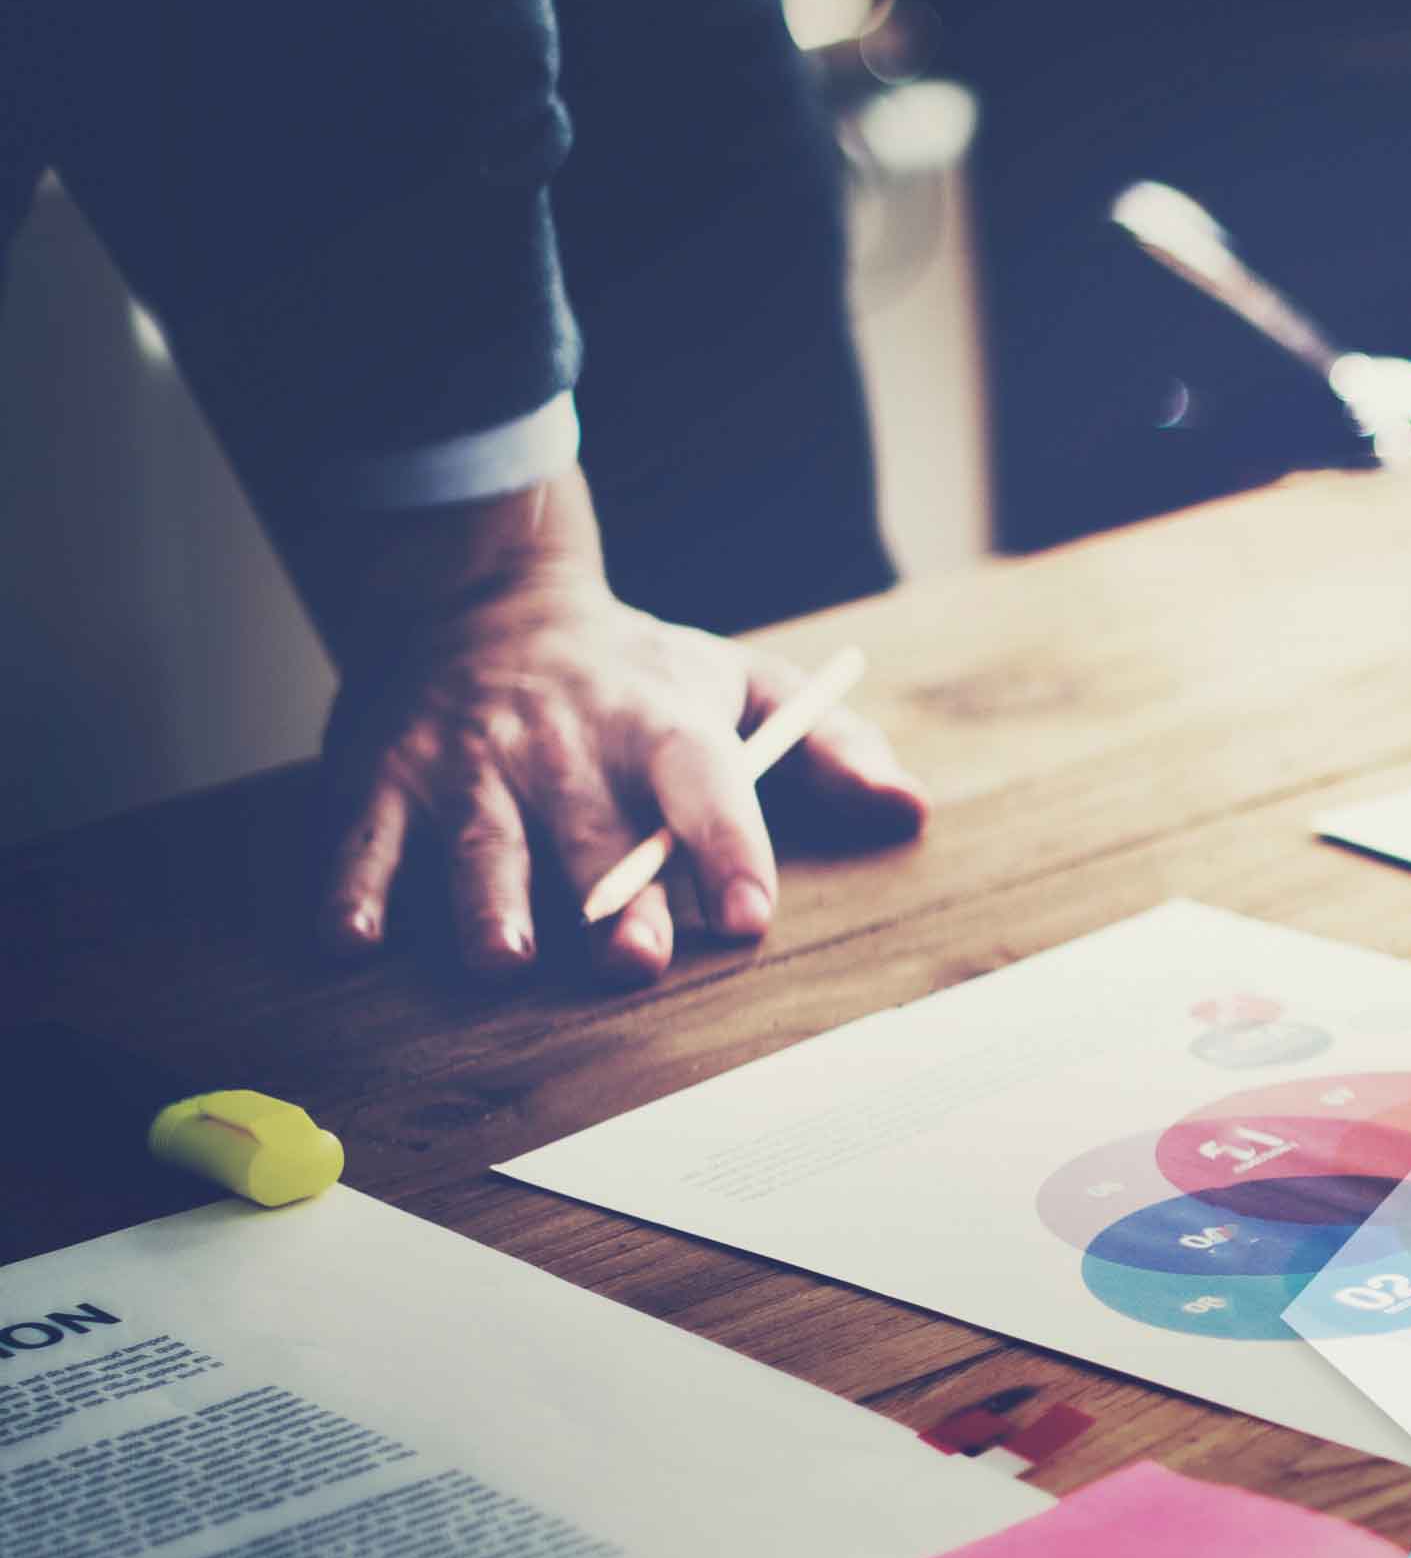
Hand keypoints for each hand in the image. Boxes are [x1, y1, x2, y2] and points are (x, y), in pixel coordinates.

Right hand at [290, 475, 923, 981]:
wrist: (477, 596)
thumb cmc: (632, 673)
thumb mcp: (737, 684)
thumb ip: (826, 749)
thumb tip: (909, 809)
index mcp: (656, 723)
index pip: (704, 782)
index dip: (728, 844)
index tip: (750, 910)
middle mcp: (562, 745)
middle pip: (592, 833)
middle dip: (613, 900)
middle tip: (634, 961)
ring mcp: (466, 763)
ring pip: (478, 841)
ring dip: (489, 902)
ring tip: (505, 959)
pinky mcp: (383, 779)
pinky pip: (364, 839)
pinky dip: (354, 888)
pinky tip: (354, 938)